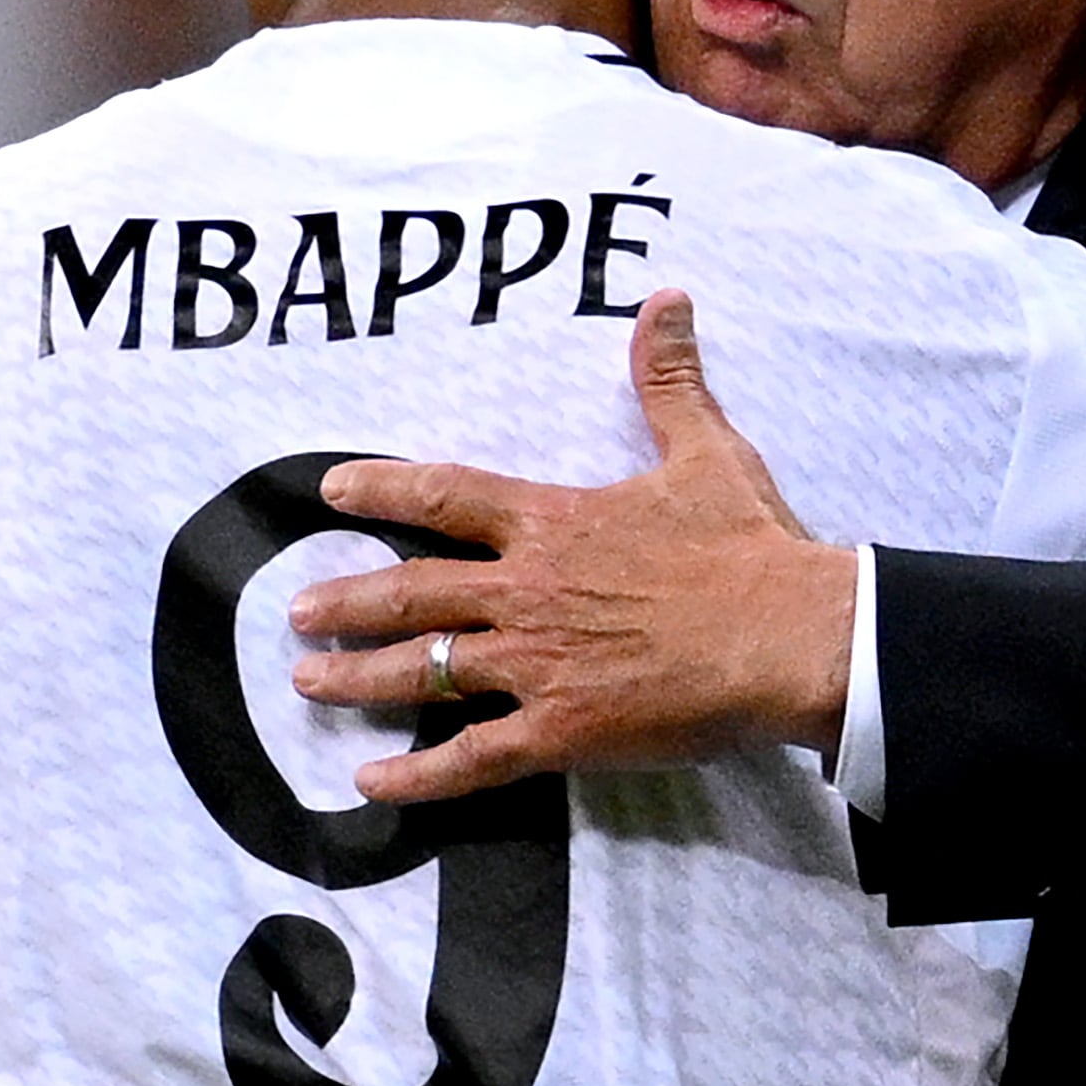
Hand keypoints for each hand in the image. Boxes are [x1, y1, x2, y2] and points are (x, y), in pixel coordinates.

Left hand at [290, 288, 856, 802]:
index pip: (446, 497)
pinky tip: (370, 784)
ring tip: (308, 681)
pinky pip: (472, 759)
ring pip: (424, 672)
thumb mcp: (705, 450)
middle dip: (346, 600)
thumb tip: (668, 300)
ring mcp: (536, 664)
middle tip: (296, 611)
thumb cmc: (748, 545)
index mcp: (553, 522)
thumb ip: (669, 381)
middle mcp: (527, 590)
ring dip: (358, 677)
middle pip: (411, 592)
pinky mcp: (561, 730)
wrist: (789, 635)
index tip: (329, 490)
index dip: (383, 488)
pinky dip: (417, 776)